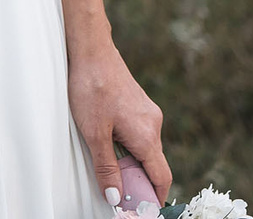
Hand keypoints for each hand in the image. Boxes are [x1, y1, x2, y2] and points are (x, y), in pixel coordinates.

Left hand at [70, 39, 168, 210]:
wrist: (91, 50)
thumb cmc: (91, 88)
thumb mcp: (94, 134)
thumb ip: (106, 168)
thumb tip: (116, 197)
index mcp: (147, 135)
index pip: (161, 177)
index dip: (154, 197)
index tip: (143, 209)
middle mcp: (154, 125)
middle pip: (153, 165)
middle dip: (139, 182)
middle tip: (119, 194)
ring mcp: (148, 113)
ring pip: (145, 149)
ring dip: (131, 164)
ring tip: (109, 169)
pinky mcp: (138, 105)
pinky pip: (139, 135)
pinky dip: (129, 148)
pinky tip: (108, 143)